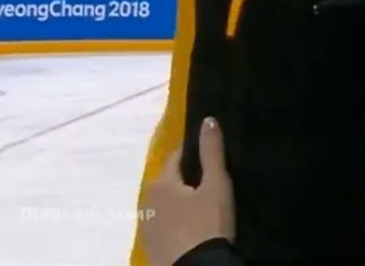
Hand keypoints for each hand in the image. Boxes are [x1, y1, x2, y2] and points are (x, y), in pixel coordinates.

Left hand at [141, 118, 234, 265]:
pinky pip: (164, 223)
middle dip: (185, 178)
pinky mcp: (151, 245)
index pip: (176, 157)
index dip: (194, 153)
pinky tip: (190, 225)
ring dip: (179, 201)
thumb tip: (208, 119)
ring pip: (165, 203)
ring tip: (201, 205)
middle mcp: (147, 200)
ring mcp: (147, 225)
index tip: (210, 156)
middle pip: (168, 181)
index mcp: (161, 182)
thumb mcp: (217, 185)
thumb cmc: (207, 223)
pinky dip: (175, 220)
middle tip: (209, 183)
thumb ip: (212, 152)